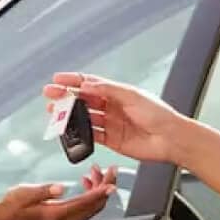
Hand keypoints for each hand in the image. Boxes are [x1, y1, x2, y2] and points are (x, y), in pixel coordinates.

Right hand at [0, 176, 115, 219]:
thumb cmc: (11, 207)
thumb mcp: (25, 193)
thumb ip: (44, 191)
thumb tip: (60, 187)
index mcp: (56, 215)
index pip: (86, 203)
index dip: (101, 191)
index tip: (111, 182)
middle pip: (94, 207)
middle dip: (103, 188)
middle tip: (108, 171)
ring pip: (90, 208)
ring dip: (96, 191)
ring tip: (95, 173)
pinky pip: (84, 210)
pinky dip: (89, 196)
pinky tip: (85, 184)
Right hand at [44, 73, 181, 163]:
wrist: (171, 139)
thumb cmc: (158, 115)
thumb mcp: (132, 96)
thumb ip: (108, 90)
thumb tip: (87, 85)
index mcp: (118, 92)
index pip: (90, 83)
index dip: (73, 80)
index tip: (57, 79)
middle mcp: (112, 107)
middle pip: (83, 100)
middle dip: (65, 97)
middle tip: (49, 95)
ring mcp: (111, 124)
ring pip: (84, 118)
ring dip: (69, 115)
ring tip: (54, 113)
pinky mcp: (111, 140)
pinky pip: (91, 136)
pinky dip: (79, 134)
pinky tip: (69, 131)